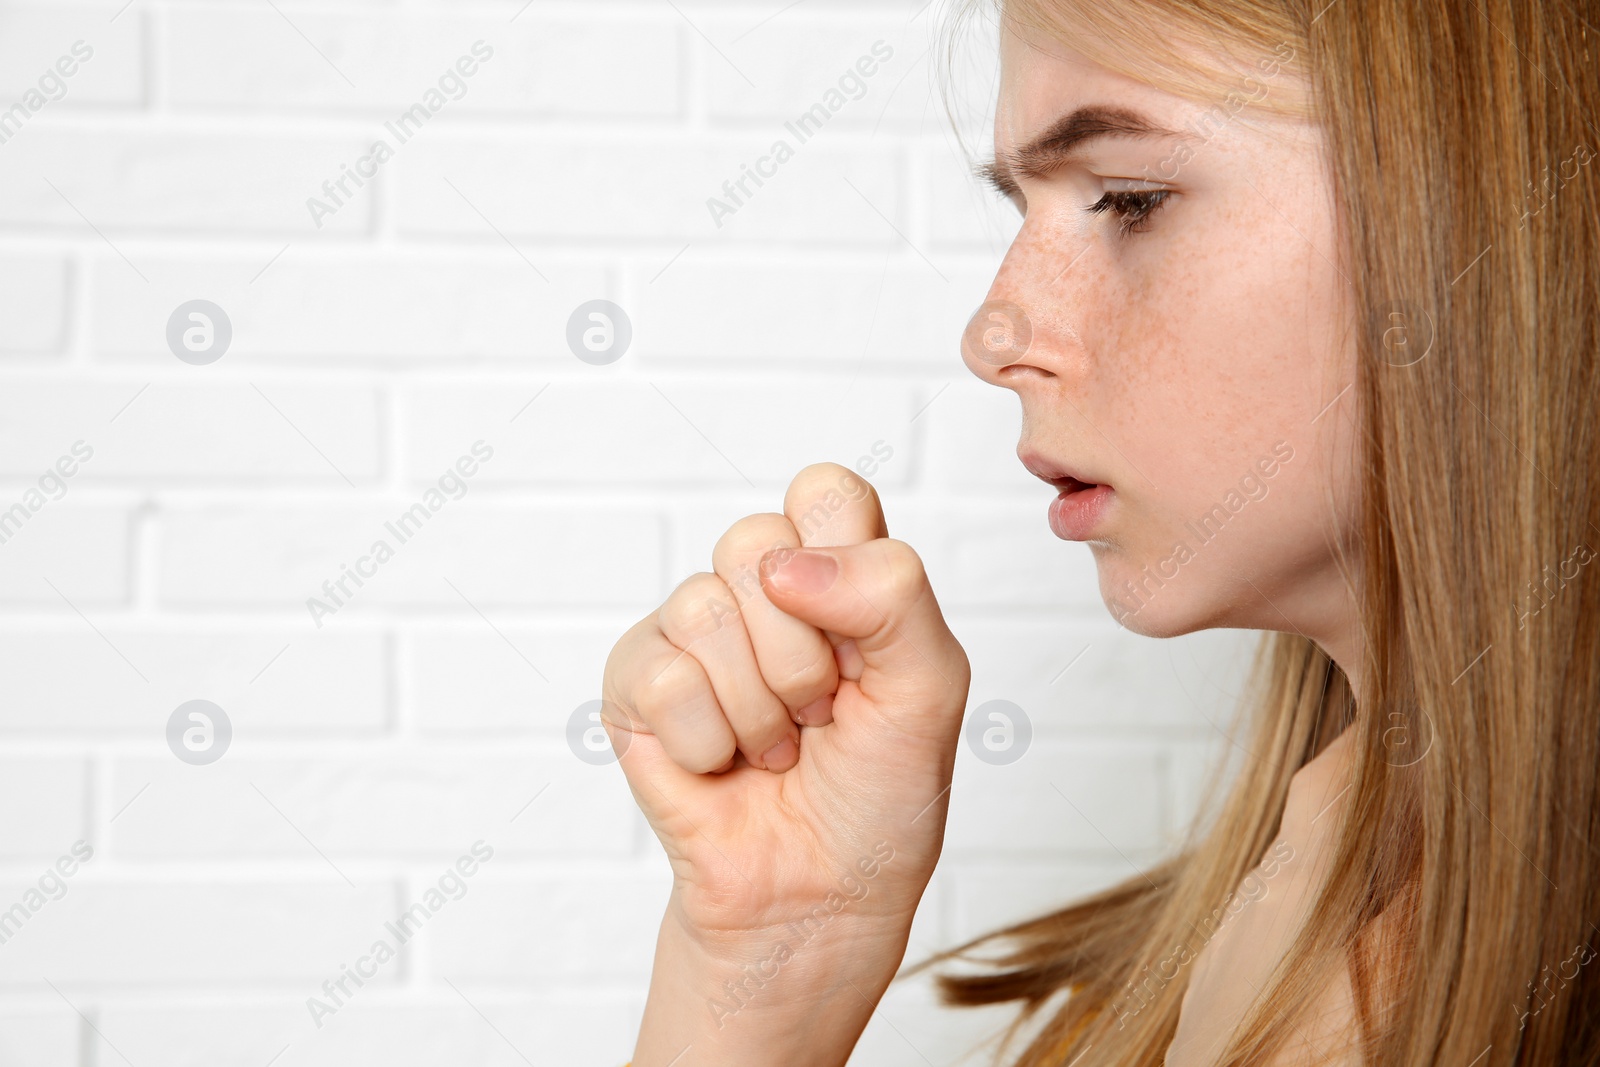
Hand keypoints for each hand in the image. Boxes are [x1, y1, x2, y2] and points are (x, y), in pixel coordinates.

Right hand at [602, 461, 971, 964]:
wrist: (818, 895)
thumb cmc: (880, 793)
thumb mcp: (930, 686)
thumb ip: (890, 595)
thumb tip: (782, 564)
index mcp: (837, 569)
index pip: (823, 492)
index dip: (840, 558)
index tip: (860, 643)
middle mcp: (759, 587)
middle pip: (755, 542)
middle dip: (802, 655)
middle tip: (819, 712)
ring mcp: (691, 631)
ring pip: (704, 609)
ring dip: (757, 709)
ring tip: (775, 747)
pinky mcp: (635, 682)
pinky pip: (661, 674)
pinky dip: (708, 742)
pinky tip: (723, 766)